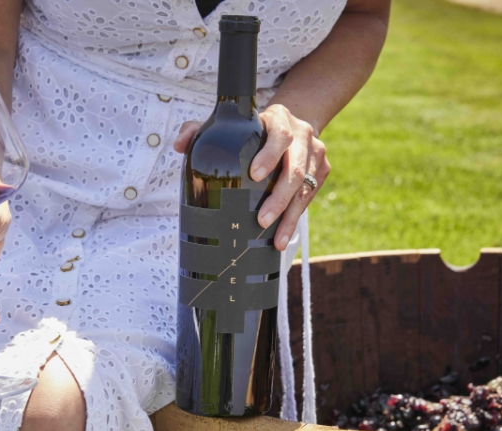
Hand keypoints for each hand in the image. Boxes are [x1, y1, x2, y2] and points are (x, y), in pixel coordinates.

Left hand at [174, 104, 329, 250]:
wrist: (291, 125)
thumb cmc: (251, 129)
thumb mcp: (228, 125)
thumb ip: (199, 130)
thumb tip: (179, 146)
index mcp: (279, 119)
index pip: (279, 135)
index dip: (269, 155)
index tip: (254, 175)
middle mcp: (303, 134)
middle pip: (295, 168)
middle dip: (279, 197)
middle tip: (262, 220)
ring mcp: (316, 154)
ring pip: (305, 188)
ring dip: (290, 216)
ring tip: (276, 240)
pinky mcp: (322, 171)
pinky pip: (310, 197)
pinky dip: (296, 218)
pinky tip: (282, 236)